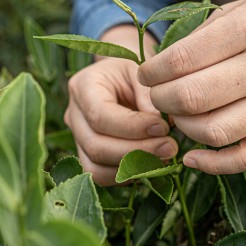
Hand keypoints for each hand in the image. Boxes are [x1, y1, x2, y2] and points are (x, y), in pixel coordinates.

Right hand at [64, 28, 176, 184]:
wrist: (124, 76)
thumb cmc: (134, 69)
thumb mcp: (143, 71)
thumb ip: (149, 96)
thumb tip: (159, 128)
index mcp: (83, 86)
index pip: (100, 116)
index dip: (133, 127)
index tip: (163, 127)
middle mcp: (74, 114)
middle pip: (96, 146)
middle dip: (137, 152)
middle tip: (171, 146)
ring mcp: (78, 137)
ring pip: (96, 167)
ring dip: (133, 168)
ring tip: (164, 156)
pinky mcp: (88, 155)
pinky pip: (102, 176)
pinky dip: (128, 174)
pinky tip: (153, 162)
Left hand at [138, 0, 245, 174]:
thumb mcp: (237, 9)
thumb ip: (197, 37)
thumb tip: (155, 70)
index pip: (182, 60)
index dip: (153, 72)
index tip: (145, 73)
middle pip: (194, 98)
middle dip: (162, 100)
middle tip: (157, 96)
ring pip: (215, 132)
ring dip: (184, 128)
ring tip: (178, 115)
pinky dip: (214, 165)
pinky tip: (192, 156)